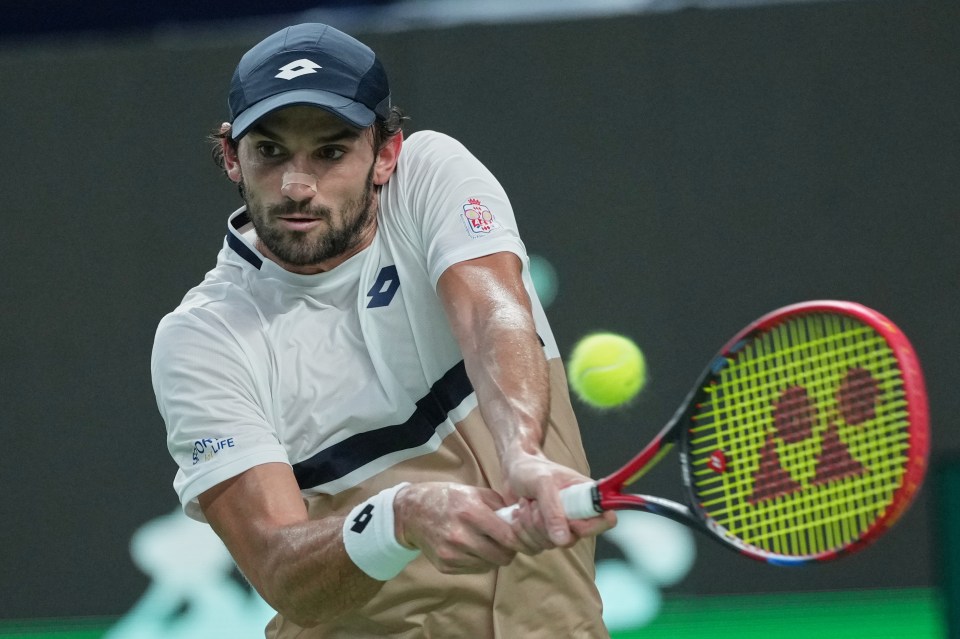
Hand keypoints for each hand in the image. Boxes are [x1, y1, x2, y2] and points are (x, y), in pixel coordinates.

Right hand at [393, 482, 535, 573]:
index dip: (519, 539)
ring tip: (486, 543)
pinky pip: (474, 570)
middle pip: (501, 556)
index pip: (507, 537)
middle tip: (506, 543)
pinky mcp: (445, 566)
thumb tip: (521, 520)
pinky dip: (479, 562)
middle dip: (508, 551)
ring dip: (493, 557)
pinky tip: (472, 548)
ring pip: (489, 565)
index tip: (521, 537)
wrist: (412, 511)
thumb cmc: (448, 498)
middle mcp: (460, 535)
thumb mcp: (474, 492)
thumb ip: (499, 506)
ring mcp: (451, 554)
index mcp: (471, 512)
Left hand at [501, 451, 616, 546]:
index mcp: (586, 497)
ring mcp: (558, 530)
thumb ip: (553, 510)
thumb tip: (563, 540)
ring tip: (524, 504)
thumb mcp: (542, 483)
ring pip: (547, 545)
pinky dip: (518, 532)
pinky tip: (517, 514)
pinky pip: (531, 548)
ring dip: (528, 524)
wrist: (512, 473)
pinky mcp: (540, 537)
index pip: (606, 521)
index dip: (588, 527)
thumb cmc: (532, 470)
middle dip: (544, 523)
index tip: (568, 518)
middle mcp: (576, 516)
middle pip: (569, 540)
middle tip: (534, 502)